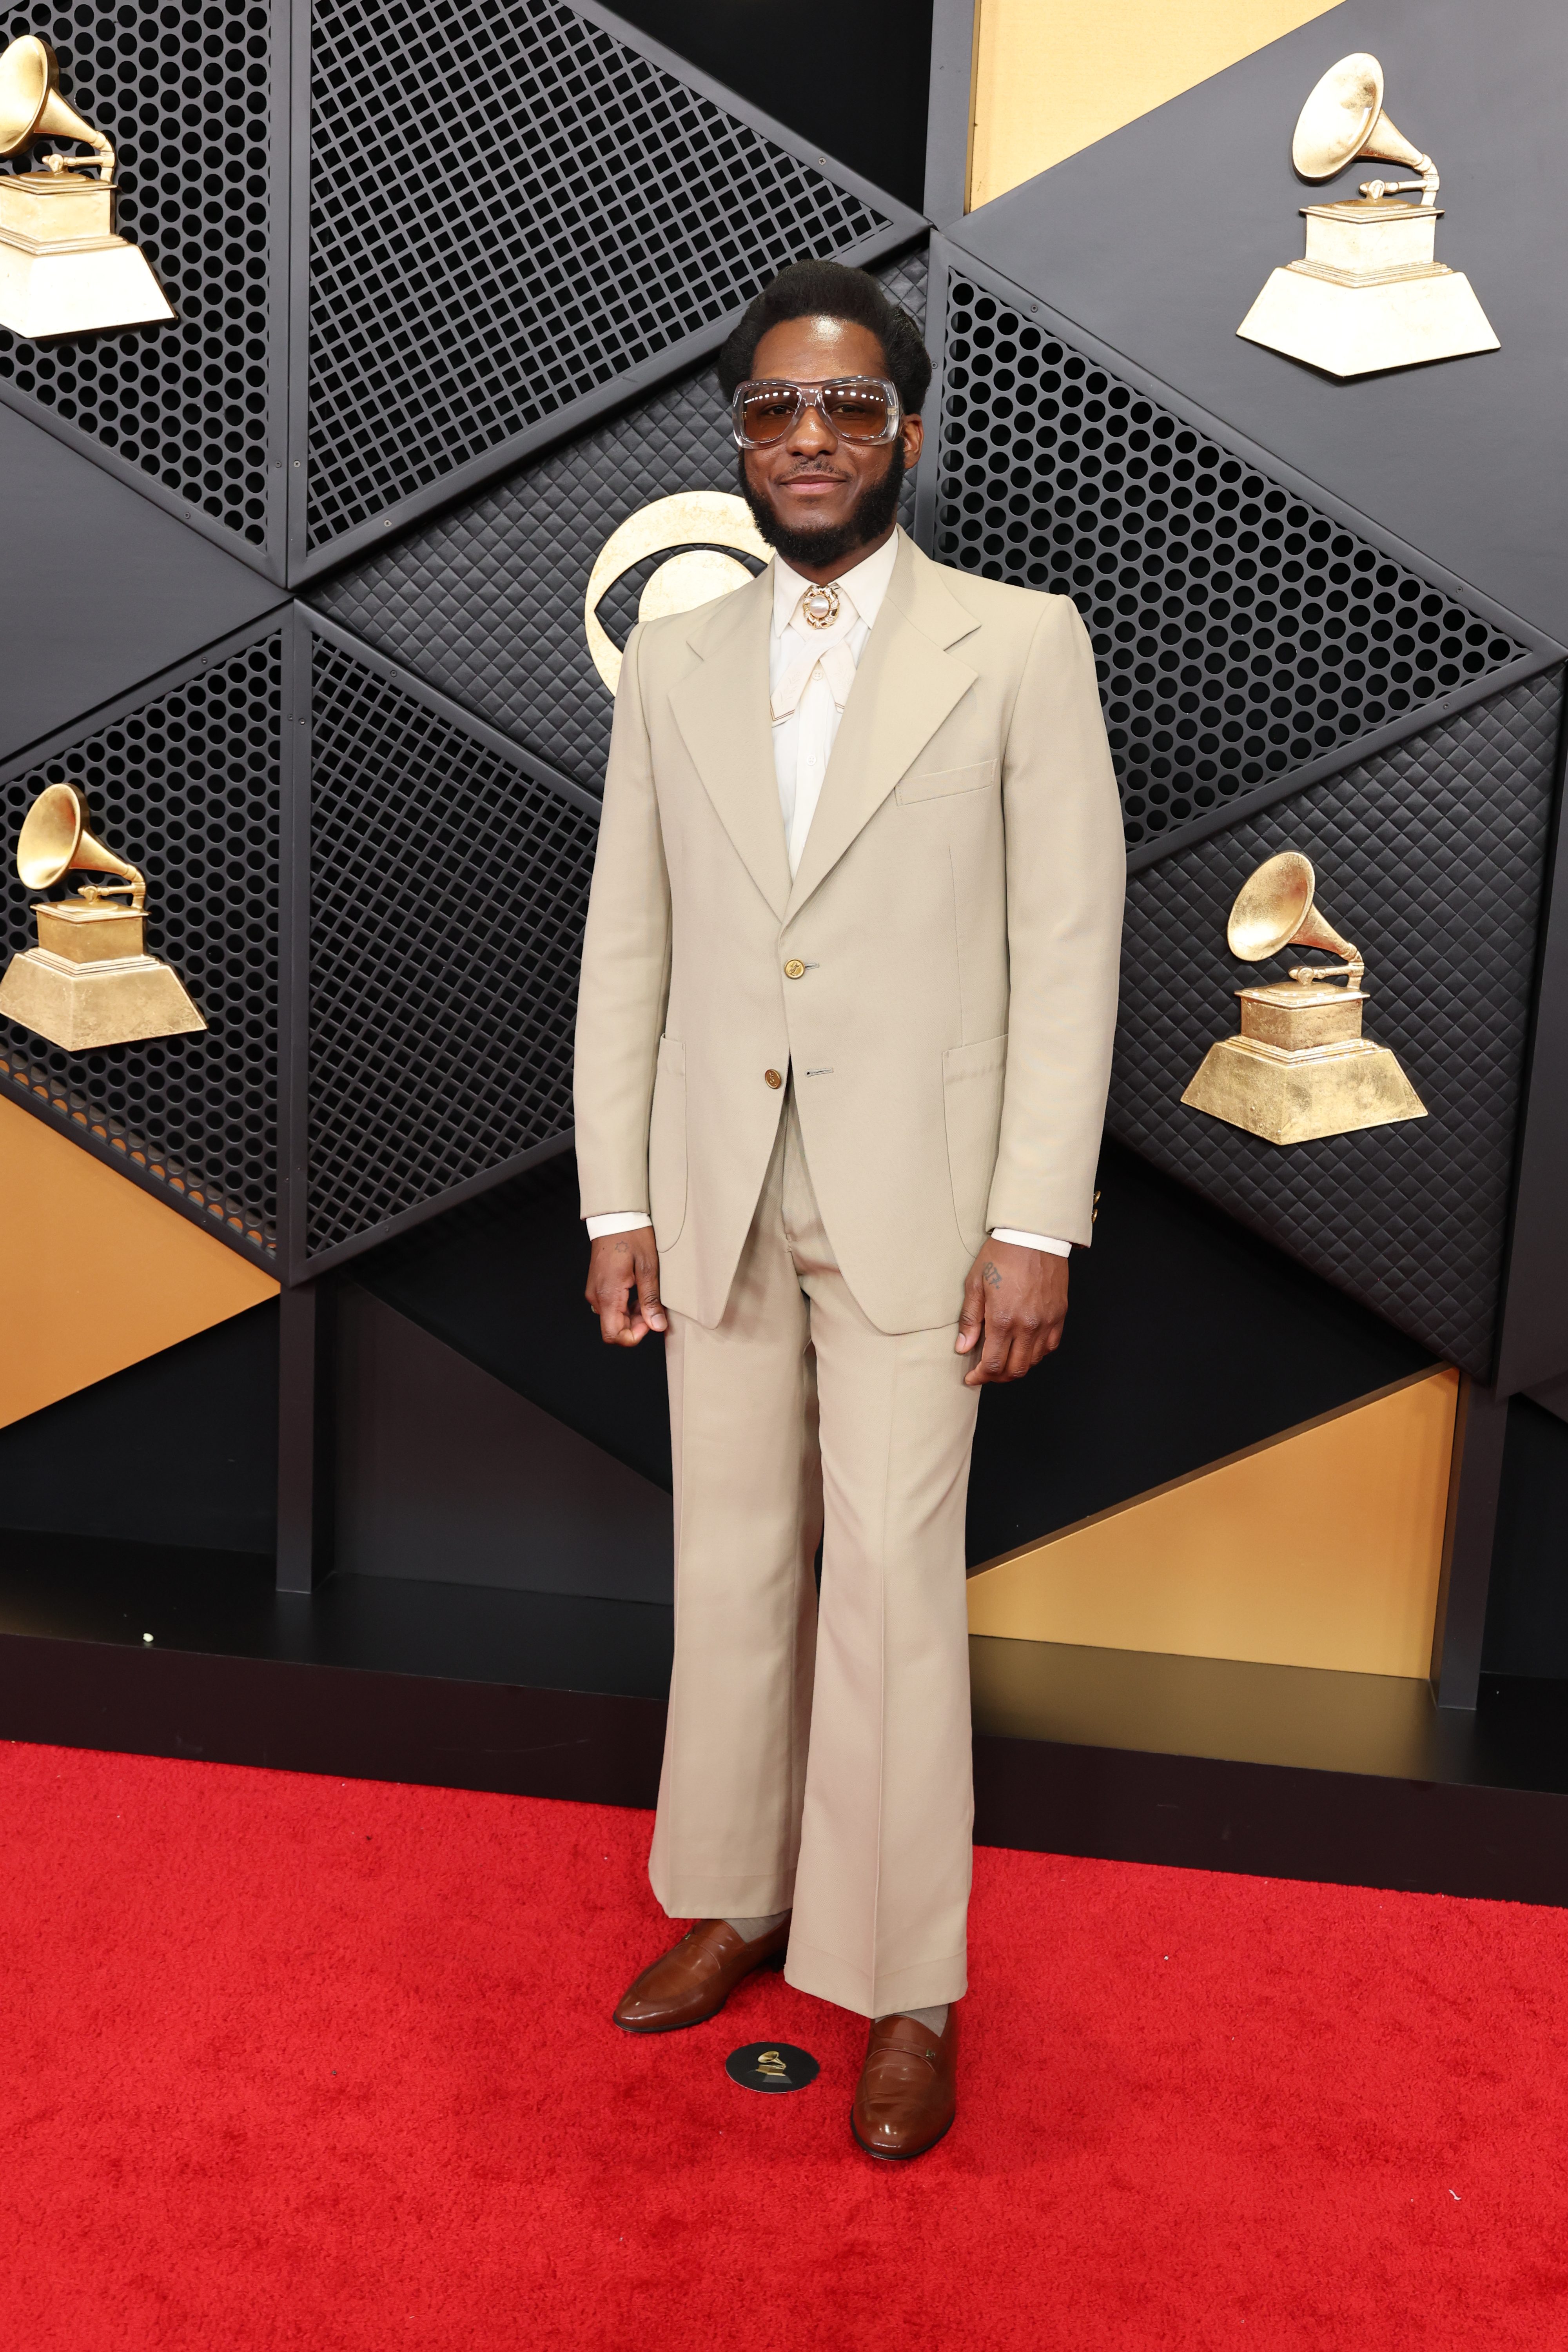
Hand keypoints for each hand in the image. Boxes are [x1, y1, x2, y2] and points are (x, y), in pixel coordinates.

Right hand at [585, 1227, 667, 1346]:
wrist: (615, 1217)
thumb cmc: (631, 1237)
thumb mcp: (648, 1268)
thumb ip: (650, 1300)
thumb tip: (656, 1325)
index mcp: (608, 1294)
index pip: (613, 1335)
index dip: (634, 1336)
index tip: (650, 1322)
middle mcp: (597, 1296)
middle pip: (613, 1328)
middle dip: (636, 1325)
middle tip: (652, 1307)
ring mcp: (595, 1291)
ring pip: (612, 1318)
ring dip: (631, 1315)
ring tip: (646, 1296)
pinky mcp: (597, 1285)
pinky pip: (609, 1305)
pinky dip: (624, 1305)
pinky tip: (637, 1291)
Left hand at [955, 1241, 1067, 1386]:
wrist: (1034, 1236)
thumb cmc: (1002, 1255)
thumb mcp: (975, 1284)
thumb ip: (969, 1320)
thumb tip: (963, 1347)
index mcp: (1003, 1320)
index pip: (993, 1364)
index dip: (981, 1376)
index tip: (972, 1377)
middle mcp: (1028, 1326)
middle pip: (1014, 1369)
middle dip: (997, 1377)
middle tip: (985, 1373)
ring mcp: (1046, 1322)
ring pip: (1033, 1362)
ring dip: (1016, 1368)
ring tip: (1003, 1362)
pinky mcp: (1059, 1315)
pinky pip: (1050, 1347)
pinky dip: (1036, 1355)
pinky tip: (1024, 1349)